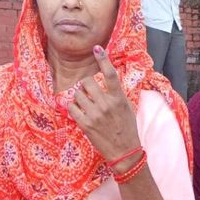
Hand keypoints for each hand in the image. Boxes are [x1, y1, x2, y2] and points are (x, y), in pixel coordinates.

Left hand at [68, 46, 142, 171]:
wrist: (125, 152)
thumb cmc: (127, 128)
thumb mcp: (127, 107)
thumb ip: (116, 94)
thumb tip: (105, 80)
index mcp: (119, 98)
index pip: (110, 74)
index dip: (103, 59)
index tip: (97, 48)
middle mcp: (106, 104)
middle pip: (87, 82)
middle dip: (85, 85)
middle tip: (88, 92)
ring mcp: (95, 114)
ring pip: (77, 94)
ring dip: (78, 96)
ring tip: (84, 104)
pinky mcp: (85, 124)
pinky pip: (72, 108)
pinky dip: (73, 107)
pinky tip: (78, 111)